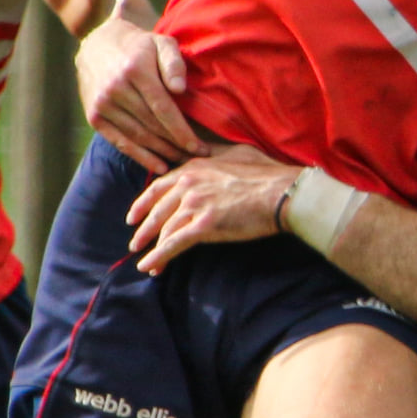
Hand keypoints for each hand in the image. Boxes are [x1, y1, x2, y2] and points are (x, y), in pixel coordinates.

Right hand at [77, 7, 205, 173]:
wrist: (97, 44)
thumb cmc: (139, 46)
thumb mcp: (161, 43)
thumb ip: (173, 63)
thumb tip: (180, 89)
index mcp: (135, 70)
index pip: (163, 109)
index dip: (182, 131)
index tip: (200, 147)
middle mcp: (115, 89)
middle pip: (153, 126)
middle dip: (178, 144)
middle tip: (200, 157)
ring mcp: (102, 104)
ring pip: (138, 136)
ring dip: (163, 153)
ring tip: (184, 161)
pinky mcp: (94, 116)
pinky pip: (120, 142)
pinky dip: (141, 157)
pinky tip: (160, 166)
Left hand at [127, 146, 296, 271]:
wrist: (282, 193)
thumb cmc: (267, 174)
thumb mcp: (236, 153)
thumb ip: (215, 154)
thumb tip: (207, 150)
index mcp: (193, 166)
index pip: (159, 186)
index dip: (143, 203)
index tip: (134, 215)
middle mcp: (188, 183)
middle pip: (157, 209)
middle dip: (143, 228)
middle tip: (135, 242)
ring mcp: (194, 204)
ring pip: (164, 229)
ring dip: (151, 247)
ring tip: (144, 260)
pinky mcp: (204, 225)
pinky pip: (174, 244)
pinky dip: (159, 257)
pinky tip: (150, 267)